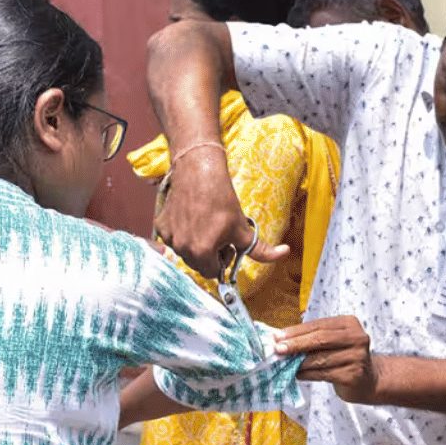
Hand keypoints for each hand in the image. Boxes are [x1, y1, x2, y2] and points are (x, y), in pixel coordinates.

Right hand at [153, 153, 287, 277]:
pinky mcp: (160, 226)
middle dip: (209, 255)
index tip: (226, 246)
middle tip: (218, 235)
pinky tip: (192, 218)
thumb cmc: (223, 201)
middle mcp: (182, 248)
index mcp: (202, 253)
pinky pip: (173, 239)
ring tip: (205, 225)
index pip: (212, 273)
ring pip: (185, 253)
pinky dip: (183, 233)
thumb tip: (285, 253)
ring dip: (196, 245)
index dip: (222, 260)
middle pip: (198, 264)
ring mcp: (169, 237)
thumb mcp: (243, 228)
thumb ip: (262, 249)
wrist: (199, 171)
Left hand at [277, 316, 379, 403]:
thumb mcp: (333, 341)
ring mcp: (357, 357)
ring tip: (284, 364)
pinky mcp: (354, 375)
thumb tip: (281, 340)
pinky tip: (297, 375)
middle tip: (278, 349)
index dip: (296, 331)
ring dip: (299, 362)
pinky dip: (307, 374)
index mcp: (349, 323)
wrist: (368, 380)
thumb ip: (312, 338)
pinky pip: (323, 374)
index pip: (319, 325)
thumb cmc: (343, 357)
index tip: (277, 336)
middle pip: (320, 339)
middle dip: (296, 344)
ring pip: (320, 359)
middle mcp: (357, 338)